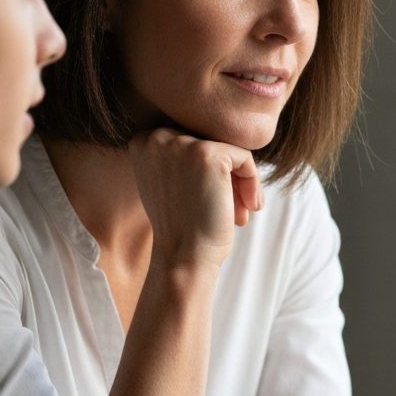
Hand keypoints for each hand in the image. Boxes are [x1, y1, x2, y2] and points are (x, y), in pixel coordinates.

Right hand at [129, 128, 261, 270]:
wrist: (183, 258)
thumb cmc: (181, 227)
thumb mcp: (169, 183)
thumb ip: (180, 157)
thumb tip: (216, 141)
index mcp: (143, 142)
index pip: (191, 140)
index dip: (207, 171)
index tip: (212, 199)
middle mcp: (157, 137)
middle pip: (211, 142)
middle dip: (226, 177)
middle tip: (233, 209)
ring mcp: (182, 144)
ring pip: (229, 150)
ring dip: (240, 183)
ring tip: (241, 212)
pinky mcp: (209, 154)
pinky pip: (244, 157)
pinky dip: (252, 183)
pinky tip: (250, 208)